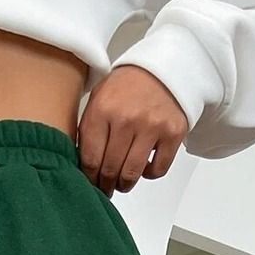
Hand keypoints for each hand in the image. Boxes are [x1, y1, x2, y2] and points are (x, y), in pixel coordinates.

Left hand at [78, 65, 188, 195]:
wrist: (163, 66)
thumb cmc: (127, 85)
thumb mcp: (99, 98)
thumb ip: (89, 129)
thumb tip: (81, 165)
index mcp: (102, 110)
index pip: (90, 159)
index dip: (88, 178)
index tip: (90, 183)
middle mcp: (126, 119)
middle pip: (109, 169)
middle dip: (105, 184)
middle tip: (105, 187)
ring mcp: (151, 127)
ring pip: (131, 173)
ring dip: (124, 184)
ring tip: (122, 182)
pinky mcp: (173, 133)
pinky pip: (158, 169)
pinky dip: (149, 174)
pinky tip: (144, 166)